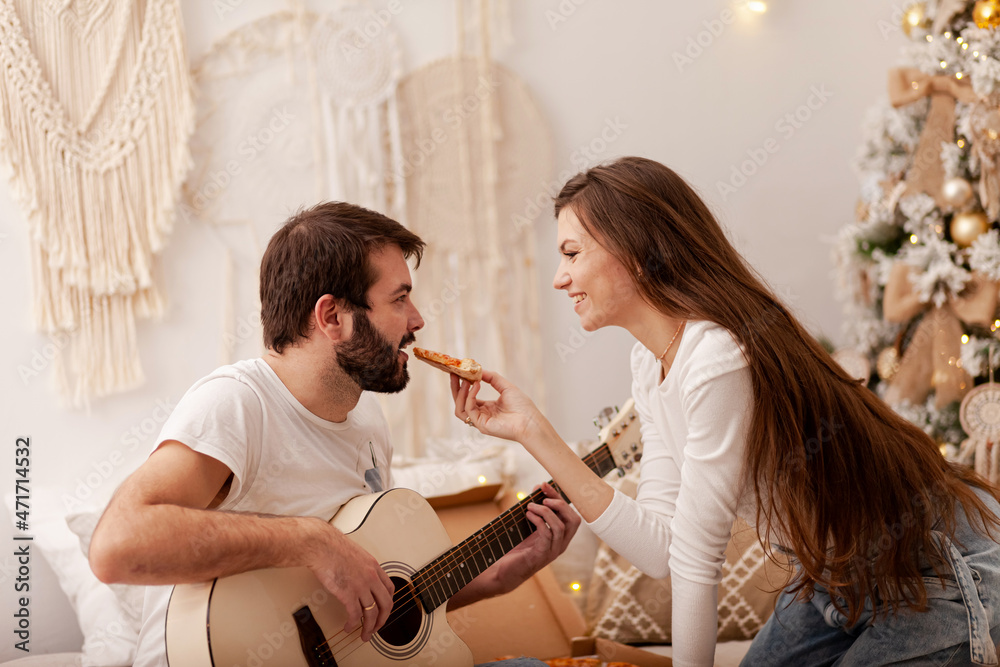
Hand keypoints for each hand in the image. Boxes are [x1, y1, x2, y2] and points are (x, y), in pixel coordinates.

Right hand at [305, 522, 394, 641]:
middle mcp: (371, 577)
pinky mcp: (348, 594)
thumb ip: (361, 566)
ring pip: (371, 613)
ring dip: (368, 627)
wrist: (321, 545)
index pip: (389, 589)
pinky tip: (348, 627)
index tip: (384, 609)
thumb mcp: (355, 554)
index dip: (388, 602)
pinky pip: (354, 615)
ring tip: (364, 635)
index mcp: (374, 566)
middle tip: (377, 628)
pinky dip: (352, 624)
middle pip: (385, 604)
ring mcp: (361, 586)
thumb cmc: (332, 547)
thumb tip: (358, 575)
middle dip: (382, 620)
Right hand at [451, 370, 545, 441]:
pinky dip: (470, 396)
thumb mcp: (506, 387)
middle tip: (454, 374)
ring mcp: (480, 421)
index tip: (458, 373)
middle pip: (460, 403)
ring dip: (460, 393)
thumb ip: (493, 378)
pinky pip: (469, 409)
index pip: (468, 397)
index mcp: (487, 408)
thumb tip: (480, 370)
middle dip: (455, 388)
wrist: (530, 421)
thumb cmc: (522, 407)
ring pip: (460, 408)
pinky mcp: (481, 425)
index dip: (462, 386)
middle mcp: (481, 415)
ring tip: (465, 380)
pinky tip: (476, 386)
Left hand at [491, 483, 581, 591]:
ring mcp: (552, 551)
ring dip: (546, 512)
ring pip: (561, 527)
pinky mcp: (541, 555)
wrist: (503, 571)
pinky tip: (528, 515)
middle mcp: (560, 544)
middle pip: (574, 520)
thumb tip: (538, 486)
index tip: (544, 485)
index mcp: (560, 536)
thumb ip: (535, 507)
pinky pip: (547, 535)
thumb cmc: (516, 547)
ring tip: (530, 506)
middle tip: (543, 497)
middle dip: (560, 504)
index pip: (570, 514)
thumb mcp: (527, 524)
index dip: (559, 498)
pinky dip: (539, 521)